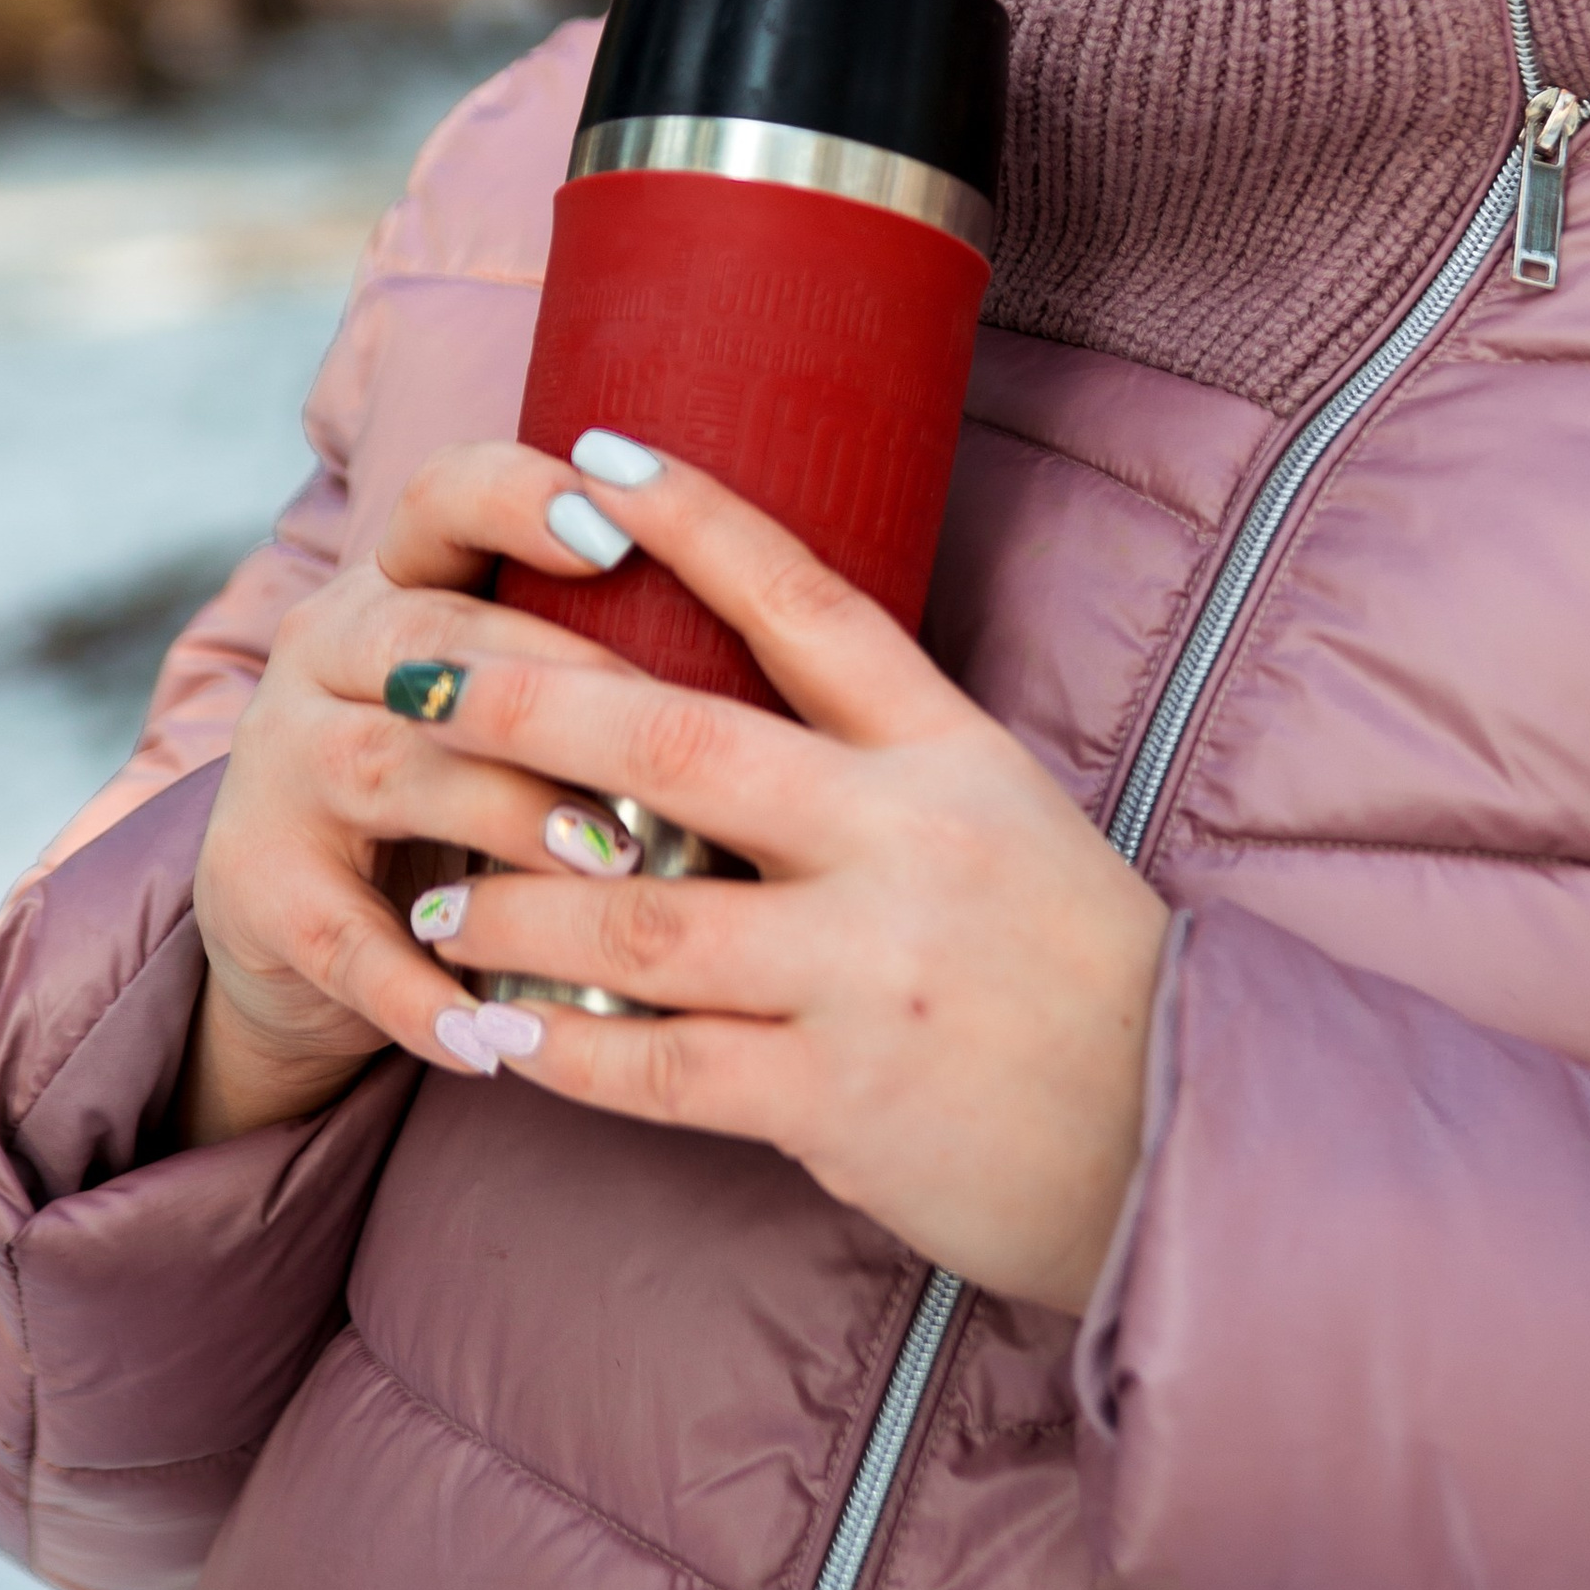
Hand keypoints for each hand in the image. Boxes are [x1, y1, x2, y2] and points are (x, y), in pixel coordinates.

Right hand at [179, 445, 657, 1148]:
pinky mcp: (258, 892)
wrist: (311, 938)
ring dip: (506, 818)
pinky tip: (497, 1037)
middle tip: (670, 756)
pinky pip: (343, 940)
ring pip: (388, 768)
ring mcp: (278, 769)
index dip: (524, 501)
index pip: (444, 495)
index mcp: (400, 581)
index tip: (619, 532)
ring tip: (611, 870)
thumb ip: (609, 663)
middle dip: (556, 692)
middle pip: (430, 637)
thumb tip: (787, 657)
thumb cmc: (470, 794)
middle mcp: (322, 651)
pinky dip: (422, 991)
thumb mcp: (524, 707)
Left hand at [406, 442, 1170, 1315]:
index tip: (593, 456)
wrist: (1176, 1133)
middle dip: (524, 707)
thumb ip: (876, 773)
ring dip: (507, 905)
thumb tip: (715, 729)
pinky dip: (561, 1052)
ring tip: (432, 893)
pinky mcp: (838, 1099)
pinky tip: (498, 1037)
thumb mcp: (1005, 821)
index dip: (698, 521)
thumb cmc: (1075, 971)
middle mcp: (905, 844)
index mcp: (951, 755)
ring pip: (634, 916)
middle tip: (413, 681)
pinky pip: (658, 1068)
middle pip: (677, 747)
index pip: (809, 604)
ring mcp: (868, 973)